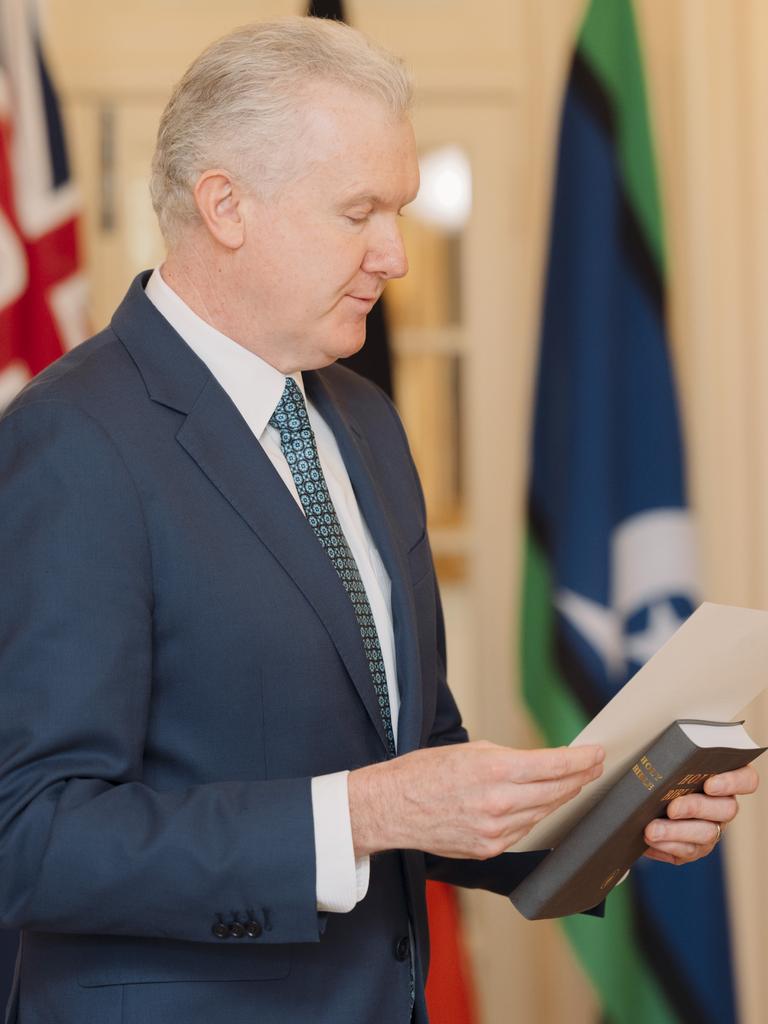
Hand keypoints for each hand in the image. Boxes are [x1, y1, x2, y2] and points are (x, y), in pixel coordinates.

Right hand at [348, 740, 604, 859]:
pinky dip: (536, 815)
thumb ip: (507, 759)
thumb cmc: (422, 773)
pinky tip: (543, 804)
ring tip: (575, 783)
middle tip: (594, 766)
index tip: (597, 754)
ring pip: (543, 812)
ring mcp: (495, 830)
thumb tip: (538, 764)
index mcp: (493, 769)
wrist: (390, 807)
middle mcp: (498, 802)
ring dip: (562, 796)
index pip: (553, 765)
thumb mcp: (468, 750)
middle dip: (580, 777)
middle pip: (556, 790)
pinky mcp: (489, 848)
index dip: (582, 760)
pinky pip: (524, 830)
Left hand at [643, 764, 758, 865]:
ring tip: (650, 831)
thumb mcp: (669, 757)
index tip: (709, 784)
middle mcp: (724, 805)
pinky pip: (687, 852)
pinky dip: (666, 847)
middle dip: (696, 808)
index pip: (747, 779)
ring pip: (706, 834)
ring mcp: (713, 829)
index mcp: (724, 777)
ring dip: (675, 833)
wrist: (641, 793)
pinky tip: (648, 843)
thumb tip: (667, 757)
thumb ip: (676, 755)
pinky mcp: (696, 847)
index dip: (733, 782)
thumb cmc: (659, 769)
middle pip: (726, 809)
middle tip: (671, 808)